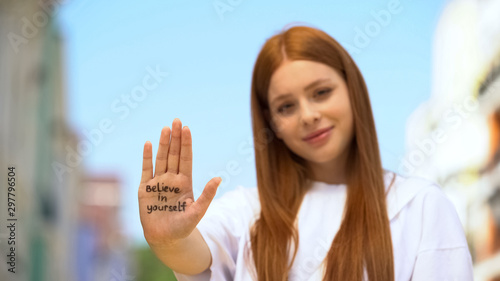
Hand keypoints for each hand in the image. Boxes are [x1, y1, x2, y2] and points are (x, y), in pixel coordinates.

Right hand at [138, 118, 221, 247]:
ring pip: (161, 159)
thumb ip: (207, 195)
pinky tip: (148, 144)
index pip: (186, 158)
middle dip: (175, 138)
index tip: (187, 129)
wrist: (165, 239)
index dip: (186, 144)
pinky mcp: (145, 189)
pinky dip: (147, 157)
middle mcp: (172, 179)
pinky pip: (146, 170)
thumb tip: (219, 178)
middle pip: (174, 155)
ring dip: (163, 144)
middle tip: (177, 120)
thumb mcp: (197, 211)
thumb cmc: (183, 227)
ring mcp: (158, 182)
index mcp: (185, 182)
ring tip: (165, 128)